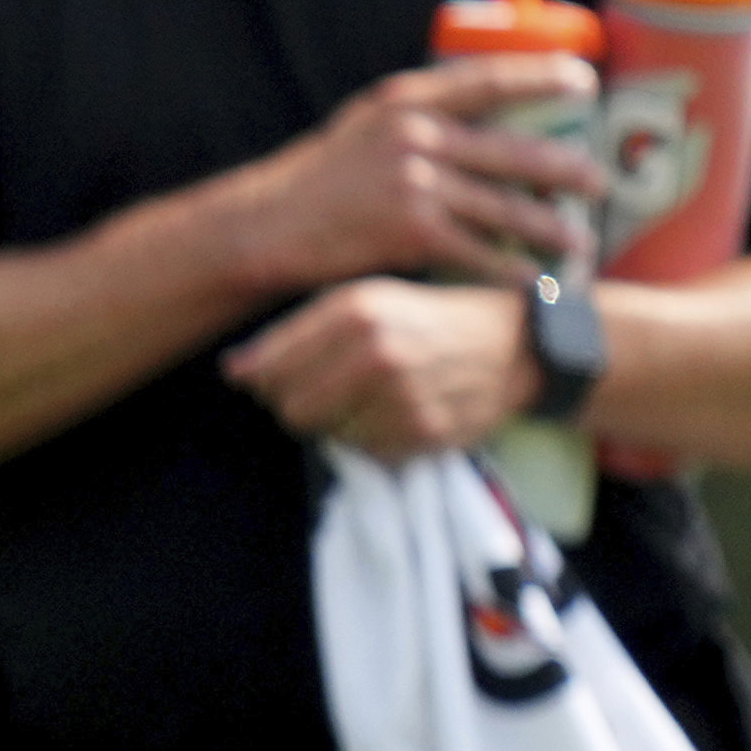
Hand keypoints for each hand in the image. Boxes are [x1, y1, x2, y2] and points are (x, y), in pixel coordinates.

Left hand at [226, 274, 539, 463]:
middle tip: (327, 389)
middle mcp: (376, 353)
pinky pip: (366, 450)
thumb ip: (297, 333)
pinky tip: (399, 410)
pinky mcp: (422, 432)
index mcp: (356, 310)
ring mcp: (400, 396)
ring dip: (339, 421)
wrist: (519, 344)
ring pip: (326, 433)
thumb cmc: (430, 317)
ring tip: (374, 394)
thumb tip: (232, 372)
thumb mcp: (368, 301)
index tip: (276, 377)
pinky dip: (373, 437)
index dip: (264, 380)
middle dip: (297, 404)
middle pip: (289, 409)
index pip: (268, 369)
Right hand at [235, 56, 594, 298]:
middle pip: (515, 150)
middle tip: (599, 183)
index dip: (543, 76)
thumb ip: (419, 120)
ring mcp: (414, 180)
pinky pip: (478, 250)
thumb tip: (481, 122)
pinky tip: (534, 280)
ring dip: (549, 228)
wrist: (263, 227)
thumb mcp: (363, 129)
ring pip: (505, 205)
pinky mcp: (410, 229)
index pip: (491, 78)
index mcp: (406, 100)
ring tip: (578, 242)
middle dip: (566, 171)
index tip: (585, 82)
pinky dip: (510, 268)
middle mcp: (415, 133)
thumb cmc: (316, 182)